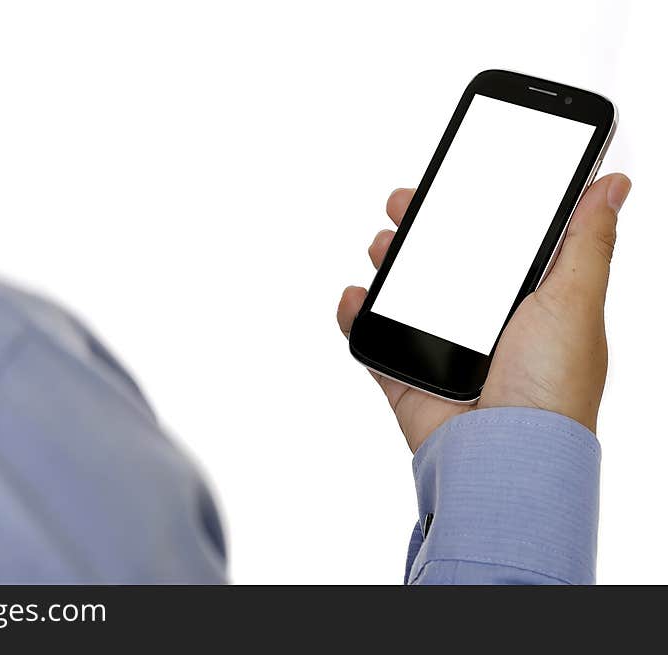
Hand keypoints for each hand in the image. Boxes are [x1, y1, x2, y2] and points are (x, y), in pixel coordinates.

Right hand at [337, 173, 631, 452]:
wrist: (505, 453)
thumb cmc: (551, 384)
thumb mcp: (576, 299)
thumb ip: (586, 241)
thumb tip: (612, 184)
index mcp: (524, 301)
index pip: (493, 242)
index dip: (471, 208)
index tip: (454, 178)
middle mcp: (482, 322)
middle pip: (441, 262)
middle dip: (419, 228)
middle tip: (404, 204)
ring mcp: (441, 349)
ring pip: (404, 294)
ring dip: (388, 263)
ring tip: (382, 246)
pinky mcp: (407, 375)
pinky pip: (371, 340)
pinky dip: (356, 316)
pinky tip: (357, 296)